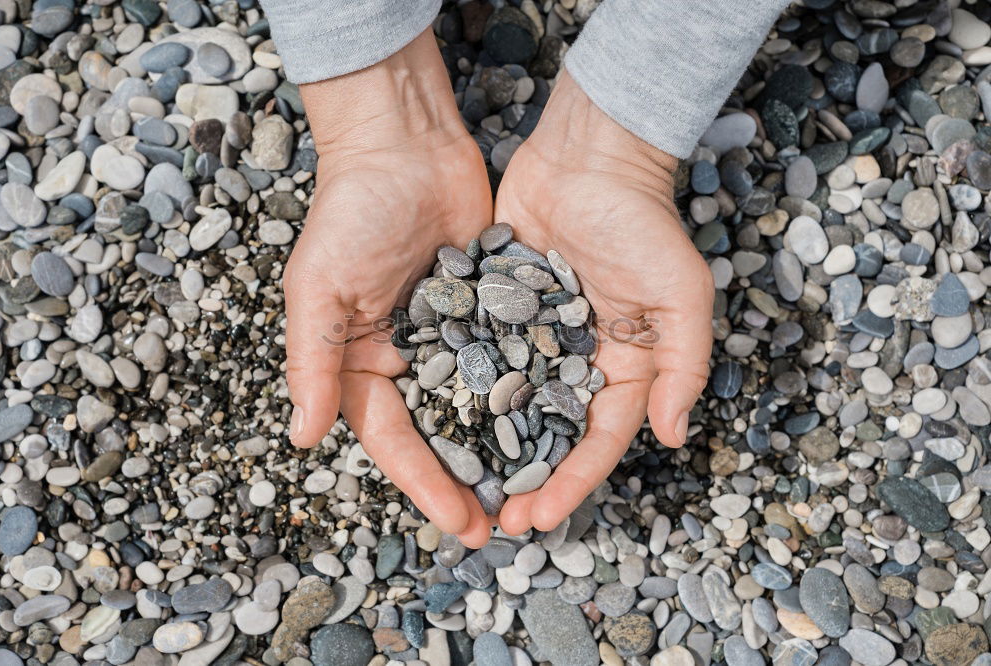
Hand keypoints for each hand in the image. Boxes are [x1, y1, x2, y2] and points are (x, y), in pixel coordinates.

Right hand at [283, 30, 493, 545]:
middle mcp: (407, 359)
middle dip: (467, 481)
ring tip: (535, 492)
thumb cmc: (351, 213)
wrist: (406, 147)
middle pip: (440, 434)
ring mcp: (452, 337)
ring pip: (480, 406)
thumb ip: (312, 359)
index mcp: (359, 363)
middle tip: (502, 527)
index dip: (423, 483)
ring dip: (503, 449)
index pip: (392, 438)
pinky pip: (511, 360)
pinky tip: (558, 427)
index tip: (458, 523)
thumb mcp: (320, 287)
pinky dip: (529, 393)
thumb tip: (302, 437)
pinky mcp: (490, 311)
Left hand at [493, 73, 713, 533]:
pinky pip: (477, 356)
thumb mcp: (681, 294)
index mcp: (625, 367)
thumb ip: (682, 366)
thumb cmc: (643, 222)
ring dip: (487, 446)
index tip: (539, 517)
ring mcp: (533, 336)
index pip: (598, 440)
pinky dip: (460, 389)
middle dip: (526, 479)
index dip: (572, 482)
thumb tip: (674, 436)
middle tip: (494, 518)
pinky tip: (432, 420)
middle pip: (548, 433)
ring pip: (507, 404)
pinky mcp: (496, 308)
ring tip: (458, 485)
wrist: (588, 156)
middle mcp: (576, 360)